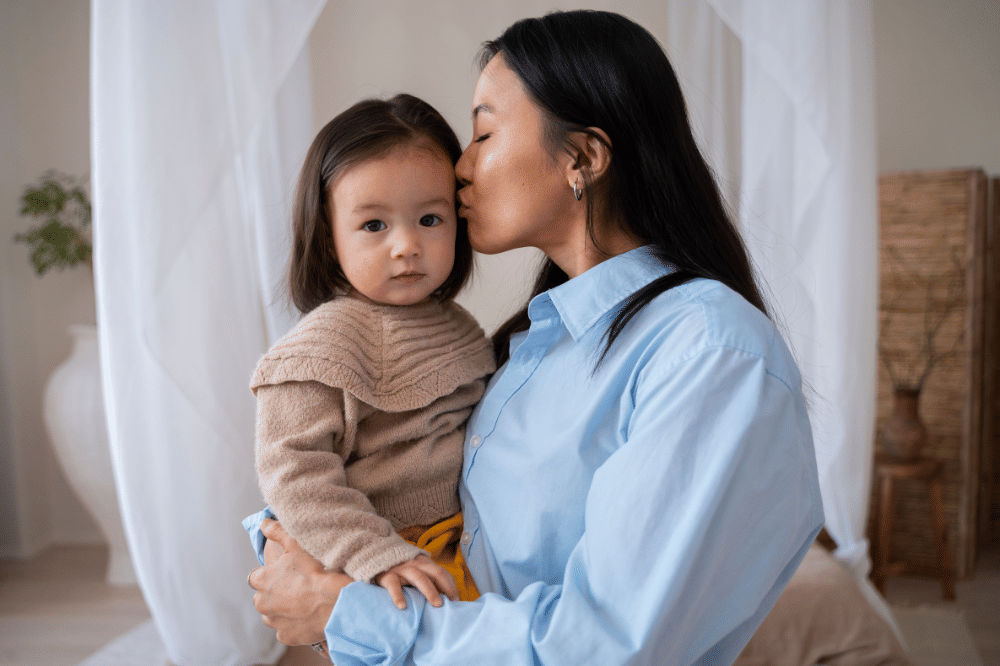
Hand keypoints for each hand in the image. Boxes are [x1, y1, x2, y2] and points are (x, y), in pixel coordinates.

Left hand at [248, 518, 352, 645]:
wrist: (336, 601)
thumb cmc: (315, 571)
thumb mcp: (296, 544)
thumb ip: (276, 532)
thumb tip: (263, 522)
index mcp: (261, 580)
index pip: (255, 577)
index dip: (269, 574)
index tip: (283, 573)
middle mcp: (262, 603)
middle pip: (263, 597)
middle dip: (274, 593)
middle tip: (295, 586)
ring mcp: (274, 622)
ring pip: (272, 615)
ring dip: (282, 609)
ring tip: (302, 601)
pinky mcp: (286, 636)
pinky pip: (285, 630)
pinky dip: (293, 624)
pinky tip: (307, 615)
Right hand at [375, 554, 458, 609]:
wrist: (372, 553)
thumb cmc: (398, 568)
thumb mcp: (414, 569)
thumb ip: (427, 578)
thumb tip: (444, 595)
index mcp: (423, 562)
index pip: (441, 572)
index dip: (450, 585)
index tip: (456, 600)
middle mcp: (415, 564)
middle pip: (434, 572)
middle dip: (445, 586)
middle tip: (451, 602)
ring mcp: (401, 569)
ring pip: (418, 577)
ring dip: (430, 590)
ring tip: (437, 604)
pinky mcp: (386, 575)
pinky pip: (393, 585)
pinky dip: (398, 596)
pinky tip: (403, 607)